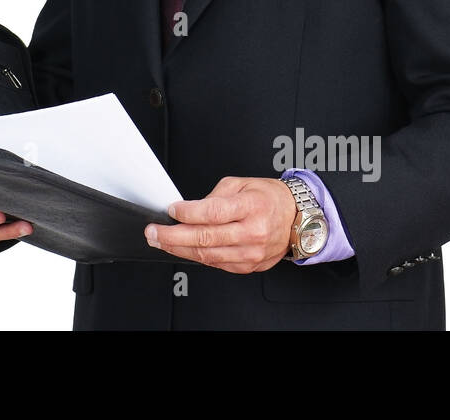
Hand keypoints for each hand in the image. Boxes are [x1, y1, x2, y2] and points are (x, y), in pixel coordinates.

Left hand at [143, 176, 295, 273]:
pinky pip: (216, 264)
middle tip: (153, 232)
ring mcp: (250, 253)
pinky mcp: (248, 266)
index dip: (187, 212)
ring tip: (160, 241)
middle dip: (172, 235)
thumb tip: (188, 209)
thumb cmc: (269, 198)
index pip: (213, 212)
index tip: (171, 210)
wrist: (296, 219)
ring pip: (207, 256)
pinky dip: (196, 257)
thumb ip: (214, 196)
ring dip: (179, 249)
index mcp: (251, 207)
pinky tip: (183, 248)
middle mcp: (252, 232)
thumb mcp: (241, 184)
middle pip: (205, 238)